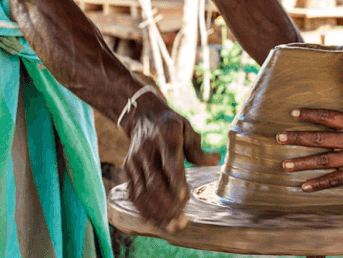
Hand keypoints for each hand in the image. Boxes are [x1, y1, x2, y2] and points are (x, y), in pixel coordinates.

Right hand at [123, 103, 218, 231]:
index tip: (184, 200)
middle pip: (155, 182)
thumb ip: (198, 149)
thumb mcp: (187, 129)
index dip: (176, 182)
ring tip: (171, 226)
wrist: (142, 116)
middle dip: (167, 205)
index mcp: (166, 137)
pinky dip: (143, 208)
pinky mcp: (128, 169)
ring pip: (143, 191)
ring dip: (156, 211)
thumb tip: (215, 160)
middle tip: (181, 223)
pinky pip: (133, 192)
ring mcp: (135, 161)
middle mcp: (147, 150)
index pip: (170, 162)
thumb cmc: (170, 126)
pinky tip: (154, 220)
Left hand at [276, 75, 342, 191]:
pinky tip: (303, 186)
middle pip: (318, 139)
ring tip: (285, 164)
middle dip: (297, 138)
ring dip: (302, 162)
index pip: (327, 117)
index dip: (310, 114)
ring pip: (322, 161)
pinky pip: (334, 180)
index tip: (293, 113)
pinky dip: (318, 184)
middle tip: (279, 137)